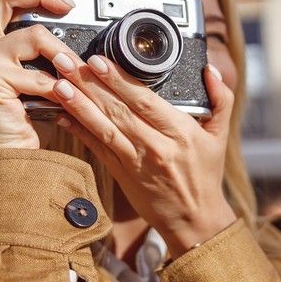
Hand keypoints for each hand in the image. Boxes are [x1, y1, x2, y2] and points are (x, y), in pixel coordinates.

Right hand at [0, 0, 75, 152]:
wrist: (6, 159)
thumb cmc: (22, 119)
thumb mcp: (29, 74)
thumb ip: (35, 48)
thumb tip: (65, 18)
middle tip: (66, 5)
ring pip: (30, 34)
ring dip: (61, 51)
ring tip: (74, 69)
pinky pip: (36, 74)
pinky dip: (56, 86)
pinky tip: (61, 100)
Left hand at [48, 49, 236, 256]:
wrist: (194, 220)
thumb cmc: (206, 176)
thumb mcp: (221, 136)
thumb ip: (221, 99)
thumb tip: (211, 68)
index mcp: (180, 133)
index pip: (145, 101)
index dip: (119, 81)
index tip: (98, 61)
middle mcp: (155, 146)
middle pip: (118, 111)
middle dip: (90, 85)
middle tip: (66, 62)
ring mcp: (135, 162)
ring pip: (104, 128)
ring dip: (79, 106)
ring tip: (59, 85)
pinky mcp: (121, 174)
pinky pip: (97, 149)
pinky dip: (79, 131)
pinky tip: (61, 115)